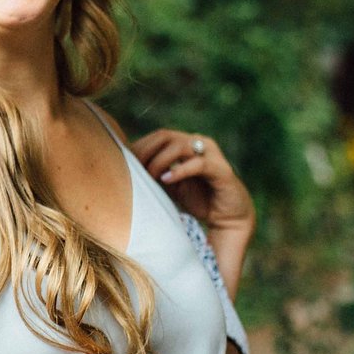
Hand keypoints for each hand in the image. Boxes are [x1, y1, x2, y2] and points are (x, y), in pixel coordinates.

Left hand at [130, 128, 254, 243]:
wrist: (228, 218)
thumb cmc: (198, 200)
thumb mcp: (170, 186)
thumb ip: (154, 174)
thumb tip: (127, 168)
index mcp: (185, 144)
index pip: (157, 136)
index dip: (139, 147)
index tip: (124, 164)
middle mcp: (198, 143)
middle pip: (165, 136)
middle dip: (146, 151)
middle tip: (134, 169)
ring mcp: (211, 154)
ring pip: (180, 146)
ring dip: (160, 161)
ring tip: (150, 177)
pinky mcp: (222, 169)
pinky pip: (199, 164)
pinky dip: (180, 170)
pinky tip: (166, 180)